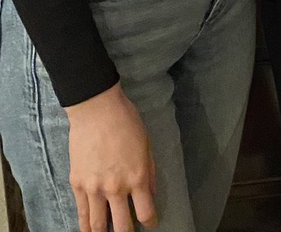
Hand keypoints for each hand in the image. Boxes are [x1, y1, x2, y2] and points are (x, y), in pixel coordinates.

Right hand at [66, 83, 157, 231]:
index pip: (146, 212)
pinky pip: (81, 213)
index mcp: (137, 177)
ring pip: (97, 225)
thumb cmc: (127, 123)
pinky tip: (90, 230)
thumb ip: (150, 173)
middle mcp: (116, 188)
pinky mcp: (78, 185)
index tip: (151, 223)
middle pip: (121, 226)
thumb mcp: (147, 146)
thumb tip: (151, 193)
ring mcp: (94, 189)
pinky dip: (85, 225)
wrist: (97, 111)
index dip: (150, 221)